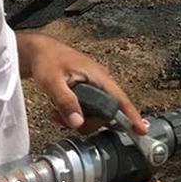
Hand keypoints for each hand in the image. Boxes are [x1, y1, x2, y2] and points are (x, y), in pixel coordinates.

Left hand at [15, 32, 146, 132]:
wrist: (39, 52)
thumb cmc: (47, 60)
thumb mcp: (52, 82)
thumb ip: (65, 102)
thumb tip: (78, 123)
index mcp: (98, 76)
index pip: (120, 99)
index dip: (132, 115)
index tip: (141, 129)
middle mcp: (100, 81)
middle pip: (106, 113)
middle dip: (87, 122)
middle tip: (65, 121)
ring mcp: (94, 86)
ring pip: (96, 113)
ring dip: (78, 119)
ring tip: (56, 114)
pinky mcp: (87, 91)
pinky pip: (88, 109)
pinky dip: (75, 115)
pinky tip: (58, 111)